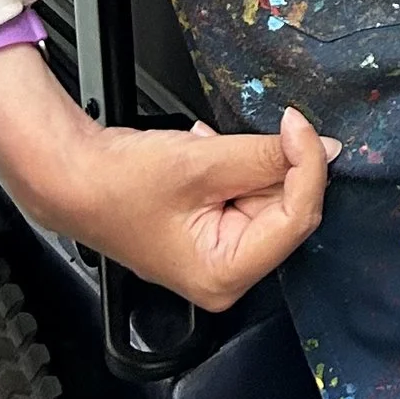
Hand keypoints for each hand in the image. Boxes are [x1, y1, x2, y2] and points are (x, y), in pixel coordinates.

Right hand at [0, 44, 337, 309]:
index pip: (298, 218)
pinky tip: (204, 152)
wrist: (74, 177)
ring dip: (248, 162)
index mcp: (225, 275)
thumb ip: (267, 156)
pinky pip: (246, 193)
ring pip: (268, 195)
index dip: (308, 164)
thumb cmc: (121, 182)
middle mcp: (227, 276)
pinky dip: (234, 166)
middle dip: (275, 163)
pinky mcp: (213, 232)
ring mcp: (220, 255)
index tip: (298, 122)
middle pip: (287, 208)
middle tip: (250, 132)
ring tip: (208, 148)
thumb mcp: (203, 162)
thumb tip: (325, 148)